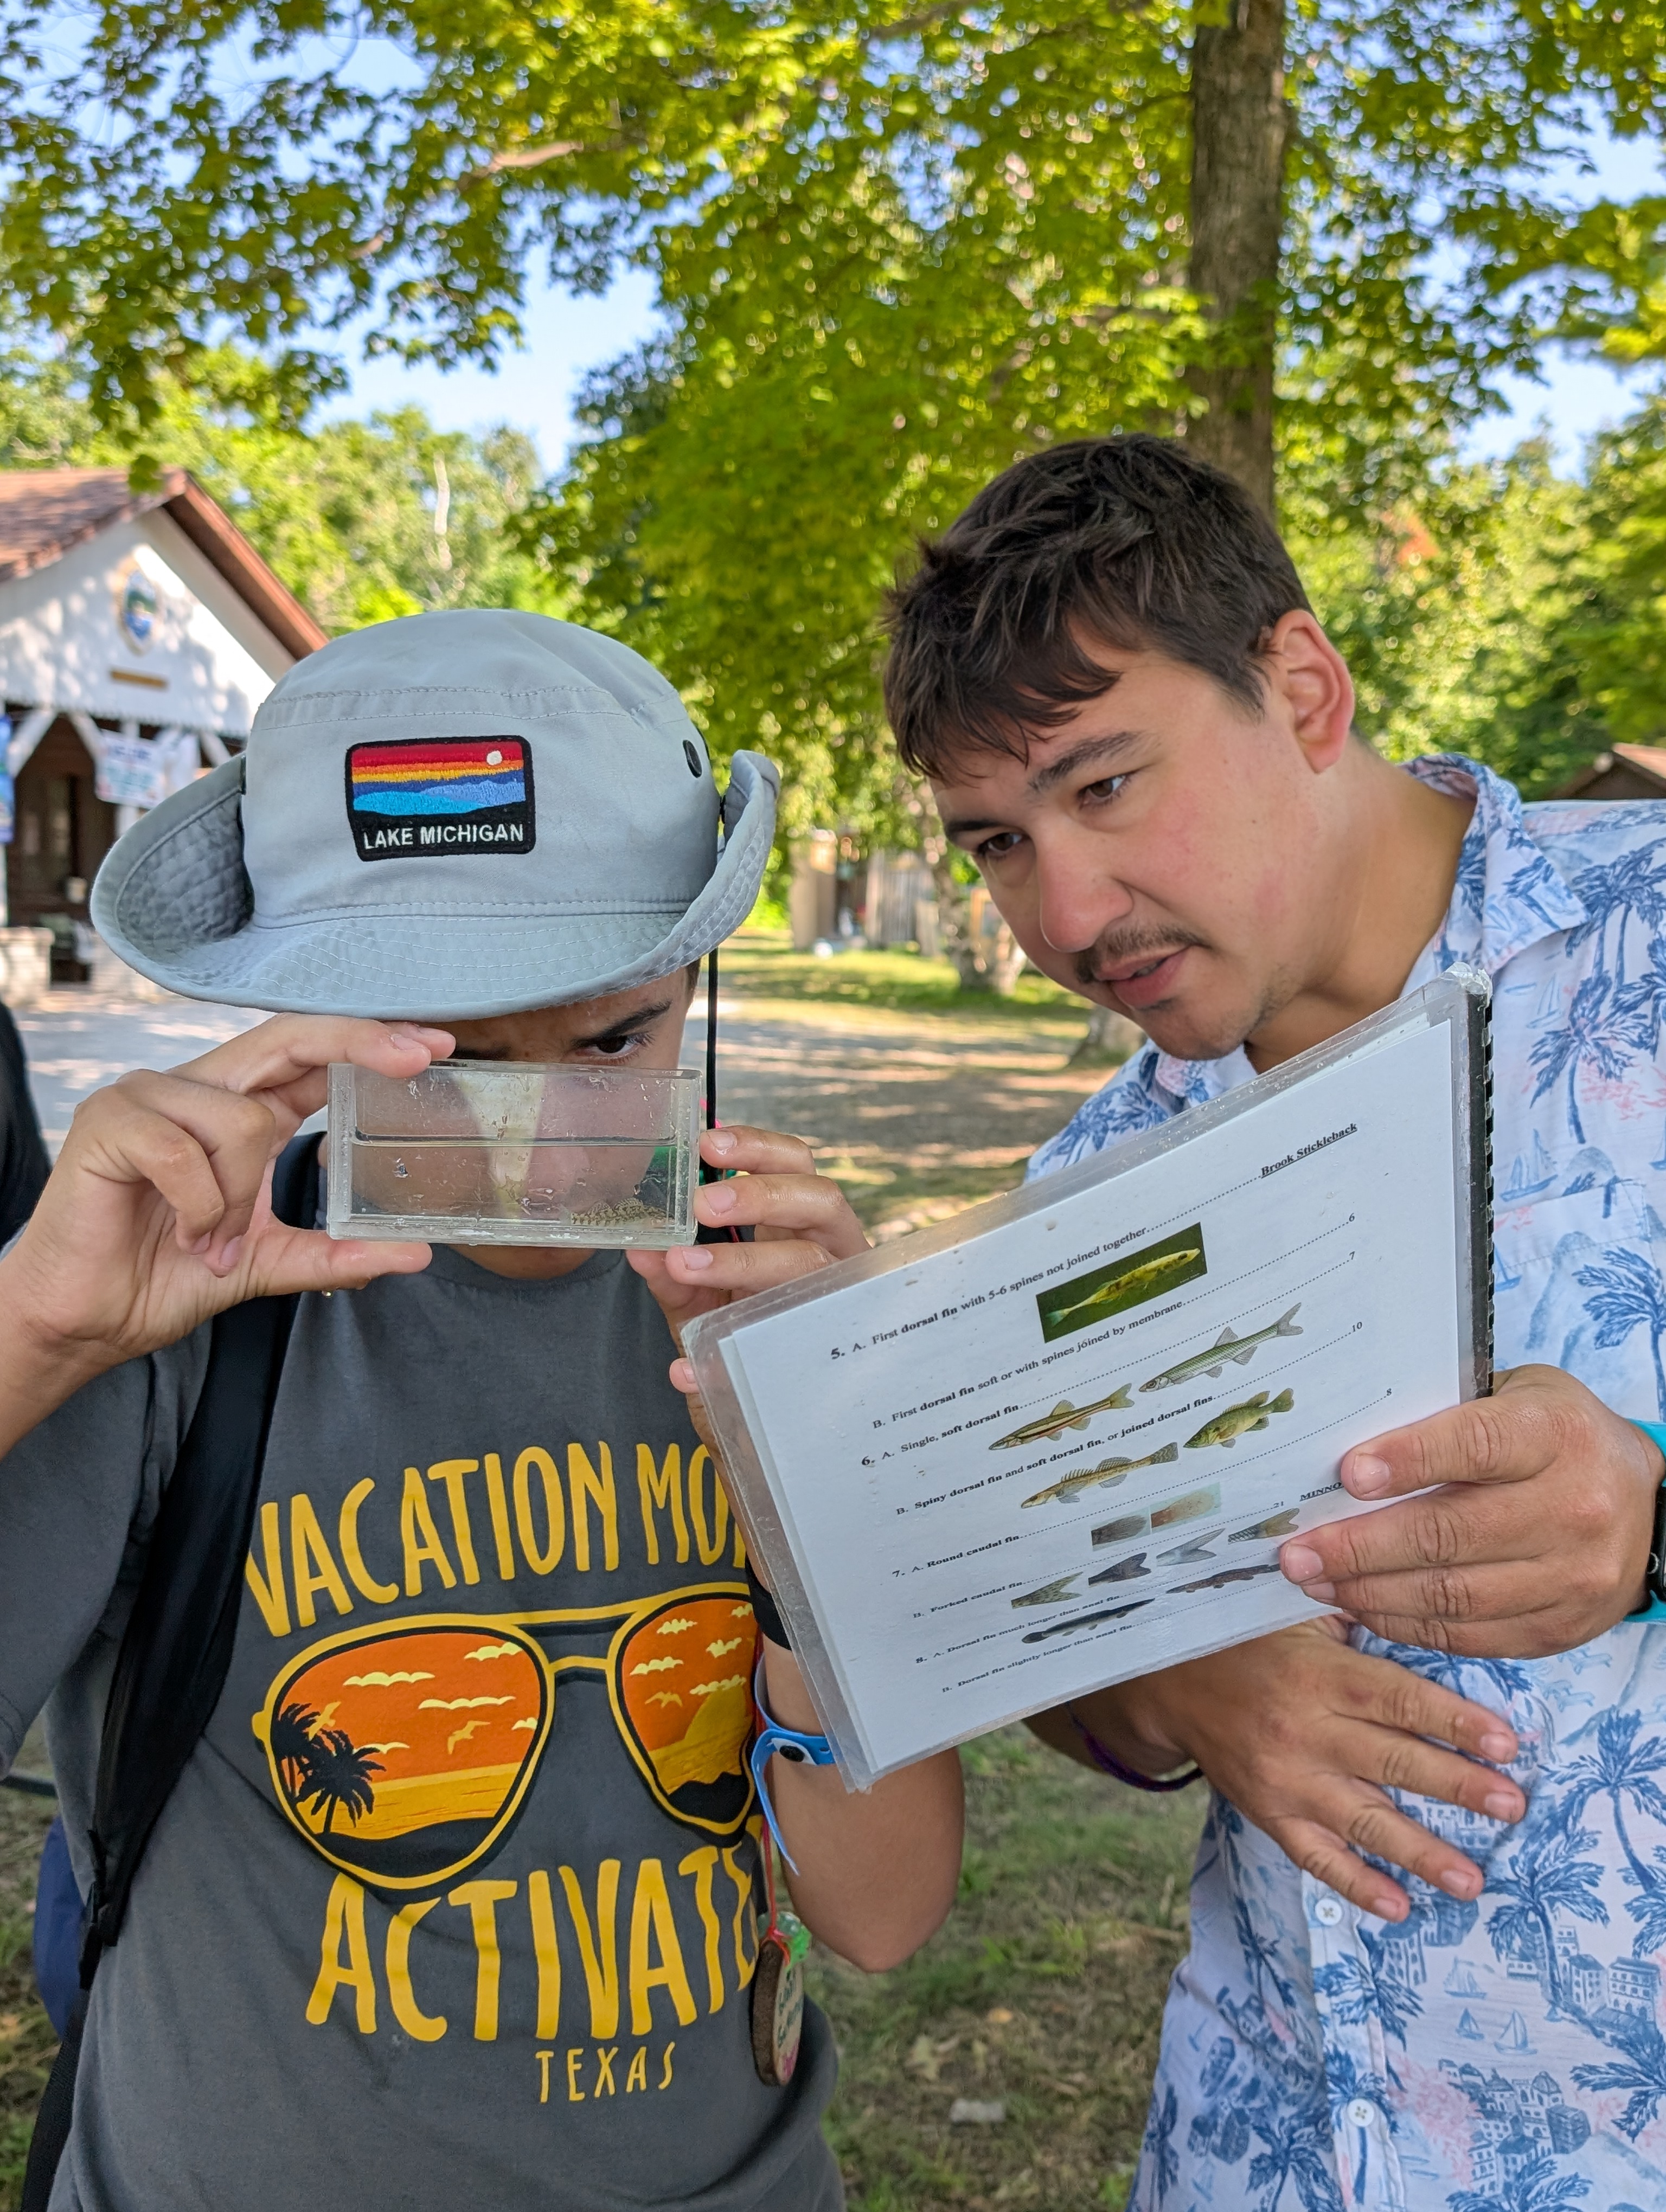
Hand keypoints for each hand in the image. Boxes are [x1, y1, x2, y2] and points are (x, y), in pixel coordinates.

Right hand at [0, 1016, 452, 1409]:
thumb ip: (338, 1252)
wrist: (89, 1318)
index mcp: (236, 1109)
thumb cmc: (165, 1275)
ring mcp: (148, 1097)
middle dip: (357, 1043)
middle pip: (286, 1037)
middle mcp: (195, 1088)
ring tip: (215, 1242)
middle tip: (415, 1061)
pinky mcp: (107, 1122)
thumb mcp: (270, 1261)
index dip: (369, 1042)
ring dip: (240, 1196)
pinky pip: (181, 1150)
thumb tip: (416, 1253)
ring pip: (241, 1118)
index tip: (433, 1048)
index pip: (309, 1054)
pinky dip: (199, 1205)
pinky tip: (185, 1235)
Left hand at [628, 1125, 869, 1436]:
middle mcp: (830, 1256)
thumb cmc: (736, 1337)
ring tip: (687, 1266)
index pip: (797, 1166)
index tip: (709, 1144)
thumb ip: (670, 1273)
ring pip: (812, 1264)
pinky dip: (724, 1359)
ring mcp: (835, 1303)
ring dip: (748, 1260)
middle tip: (704, 1204)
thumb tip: (640, 1246)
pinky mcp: (826, 1356)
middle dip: (762, 1194)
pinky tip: (685, 1369)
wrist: (754, 1429)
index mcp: (800, 1228)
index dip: (760, 1147)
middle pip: (821, 1200)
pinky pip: (785, 1347)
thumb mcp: (696, 1300)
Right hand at [1046, 1619, 1524, 1918]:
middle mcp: (1305, 1731)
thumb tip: (1433, 1617)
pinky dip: (1355, 1885)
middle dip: (1456, 1787)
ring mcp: (1285, 1779)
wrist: (1170, 1680)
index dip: (1454, 1721)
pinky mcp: (1268, 1813)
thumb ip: (1360, 1622)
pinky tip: (1398, 1908)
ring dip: (1421, 1853)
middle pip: (1391, 1762)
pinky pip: (1314, 1856)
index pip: (1397, 1699)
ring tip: (1473, 1880)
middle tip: (1512, 1807)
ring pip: (1361, 1821)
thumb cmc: (1251, 1640)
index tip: (1506, 1744)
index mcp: (1320, 1675)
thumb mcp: (1300, 1615)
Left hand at [1277, 1364, 1663, 1656]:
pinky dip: (1409, 1624)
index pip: (1475, 1446)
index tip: (1347, 1475)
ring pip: (1455, 1595)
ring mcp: (1574, 1576)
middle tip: (1299, 1551)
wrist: (1644, 1500)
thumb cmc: (1553, 1435)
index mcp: (1555, 1435)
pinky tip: (1365, 1607)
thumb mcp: (1513, 1397)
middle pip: (1452, 1533)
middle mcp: (1574, 1508)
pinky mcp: (1564, 1627)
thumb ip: (1445, 1414)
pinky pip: (1472, 1635)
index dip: (1408, 1459)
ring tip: (1317, 1581)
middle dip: (1361, 1547)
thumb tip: (1346, 1440)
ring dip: (1373, 1592)